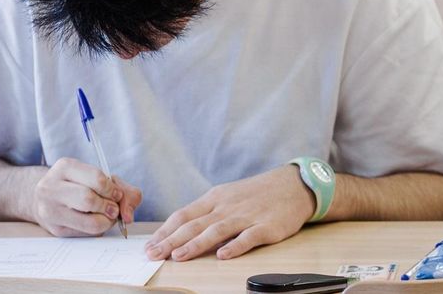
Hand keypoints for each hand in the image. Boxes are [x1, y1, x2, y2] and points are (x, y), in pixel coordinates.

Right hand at [27, 157, 141, 236]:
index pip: (97, 179)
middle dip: (109, 206)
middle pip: (89, 200)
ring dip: (107, 221)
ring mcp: (50, 210)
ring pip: (89, 222)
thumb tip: (128, 216)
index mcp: (65, 167)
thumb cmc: (81, 186)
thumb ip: (125, 191)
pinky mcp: (55, 230)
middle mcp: (51, 188)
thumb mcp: (102, 179)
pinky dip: (98, 229)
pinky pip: (86, 233)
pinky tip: (94, 221)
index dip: (113, 190)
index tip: (117, 195)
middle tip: (113, 208)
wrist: (48, 198)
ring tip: (106, 216)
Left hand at [145, 166, 313, 261]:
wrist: (293, 185)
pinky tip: (222, 255)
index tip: (149, 246)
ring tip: (179, 256)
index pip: (184, 215)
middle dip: (171, 240)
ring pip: (217, 230)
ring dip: (196, 244)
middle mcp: (228, 206)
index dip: (165, 231)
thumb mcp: (228, 196)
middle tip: (154, 255)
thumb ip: (207, 212)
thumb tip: (179, 230)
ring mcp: (247, 216)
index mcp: (216, 198)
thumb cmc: (257, 193)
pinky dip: (235, 246)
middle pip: (195, 224)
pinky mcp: (266, 226)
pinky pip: (248, 237)